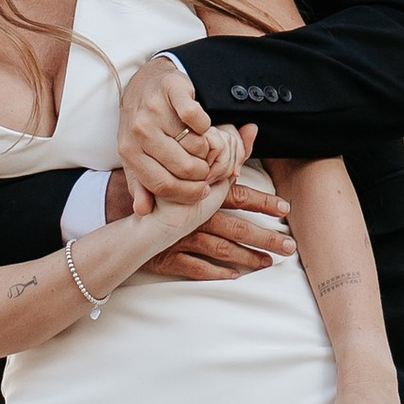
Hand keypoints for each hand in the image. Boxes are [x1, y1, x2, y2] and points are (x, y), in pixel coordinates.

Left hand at [119, 49, 223, 204]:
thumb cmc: (142, 127)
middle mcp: (139, 131)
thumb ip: (140, 186)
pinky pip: (198, 118)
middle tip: (205, 169)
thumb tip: (143, 211)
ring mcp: (155, 110)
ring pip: (195, 146)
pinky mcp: (172, 91)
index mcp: (128, 152)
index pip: (163, 185)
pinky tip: (201, 126)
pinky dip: (206, 125)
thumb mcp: (136, 158)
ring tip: (202, 147)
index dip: (187, 193)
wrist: (144, 85)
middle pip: (183, 168)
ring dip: (205, 150)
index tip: (201, 191)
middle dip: (201, 174)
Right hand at [123, 161, 294, 284]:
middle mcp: (196, 217)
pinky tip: (232, 275)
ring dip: (247, 258)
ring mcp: (183, 239)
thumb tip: (250, 128)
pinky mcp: (168, 257)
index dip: (264, 202)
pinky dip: (215, 272)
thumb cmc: (153, 182)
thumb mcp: (186, 161)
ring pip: (222, 251)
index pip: (240, 196)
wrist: (114, 204)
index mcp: (202, 194)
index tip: (285, 208)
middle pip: (238, 229)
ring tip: (268, 263)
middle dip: (266, 237)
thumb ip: (221, 147)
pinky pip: (195, 268)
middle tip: (289, 246)